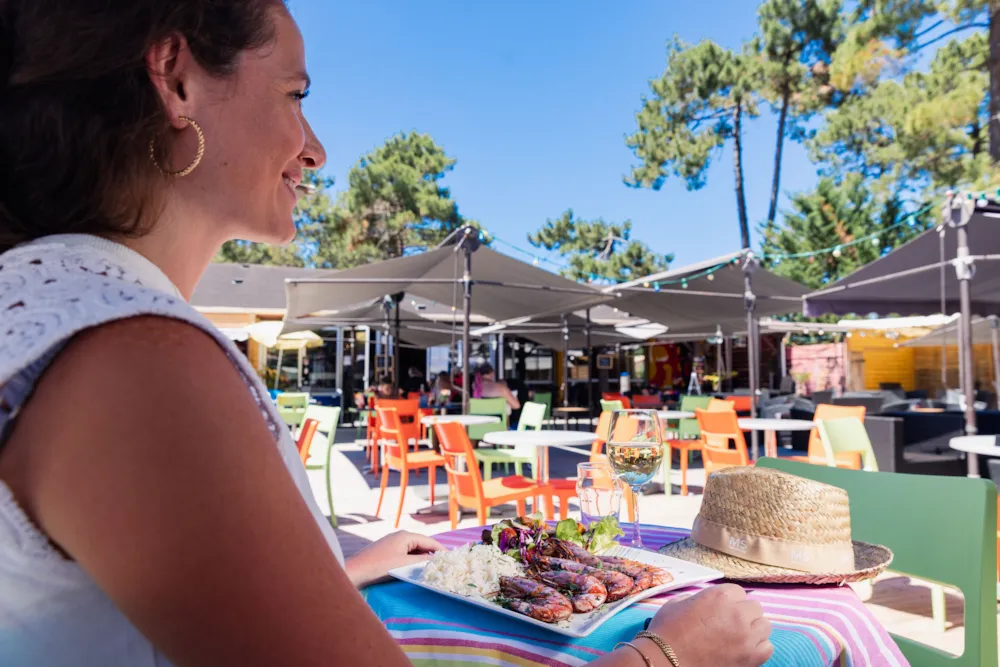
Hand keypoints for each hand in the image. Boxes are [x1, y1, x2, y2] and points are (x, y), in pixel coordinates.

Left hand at [345, 531, 443, 588]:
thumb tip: (436, 560)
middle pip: (422, 544)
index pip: (429, 541)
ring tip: (432, 568)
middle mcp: (399, 536)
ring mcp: (392, 543)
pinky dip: (413, 559)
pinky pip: (405, 553)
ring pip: (413, 549)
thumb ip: (422, 561)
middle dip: (432, 553)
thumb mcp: (404, 564)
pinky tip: (415, 568)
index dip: (441, 549)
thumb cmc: (379, 567)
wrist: (355, 572)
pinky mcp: (386, 551)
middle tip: (444, 564)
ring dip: (422, 557)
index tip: (452, 557)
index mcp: (405, 535)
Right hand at [641, 584, 771, 666]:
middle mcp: (738, 613)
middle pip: (755, 607)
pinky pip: (767, 647)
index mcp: (720, 596)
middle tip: (729, 624)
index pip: (739, 592)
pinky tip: (744, 649)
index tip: (722, 610)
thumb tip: (706, 601)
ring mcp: (747, 637)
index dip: (730, 601)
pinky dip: (758, 647)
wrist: (666, 661)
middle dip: (744, 613)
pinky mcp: (751, 658)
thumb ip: (698, 598)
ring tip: (739, 636)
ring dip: (754, 629)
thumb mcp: (678, 603)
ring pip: (765, 625)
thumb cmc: (668, 631)